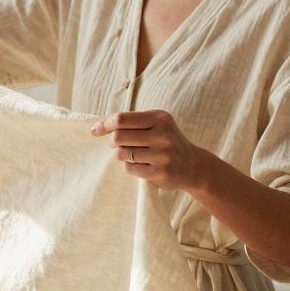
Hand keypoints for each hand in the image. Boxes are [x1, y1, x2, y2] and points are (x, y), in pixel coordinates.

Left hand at [89, 109, 209, 191]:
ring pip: (122, 154)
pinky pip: (129, 168)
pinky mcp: (159, 172)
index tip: (94, 131)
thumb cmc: (167, 142)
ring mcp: (162, 154)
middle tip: (116, 145)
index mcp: (160, 118)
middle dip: (112, 142)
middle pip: (118, 137)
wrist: (195, 166)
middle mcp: (162, 134)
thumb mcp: (156, 125)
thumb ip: (131, 122)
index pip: (121, 119)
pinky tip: (141, 165)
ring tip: (133, 154)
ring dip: (121, 155)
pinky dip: (130, 167)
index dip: (104, 125)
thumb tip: (97, 125)